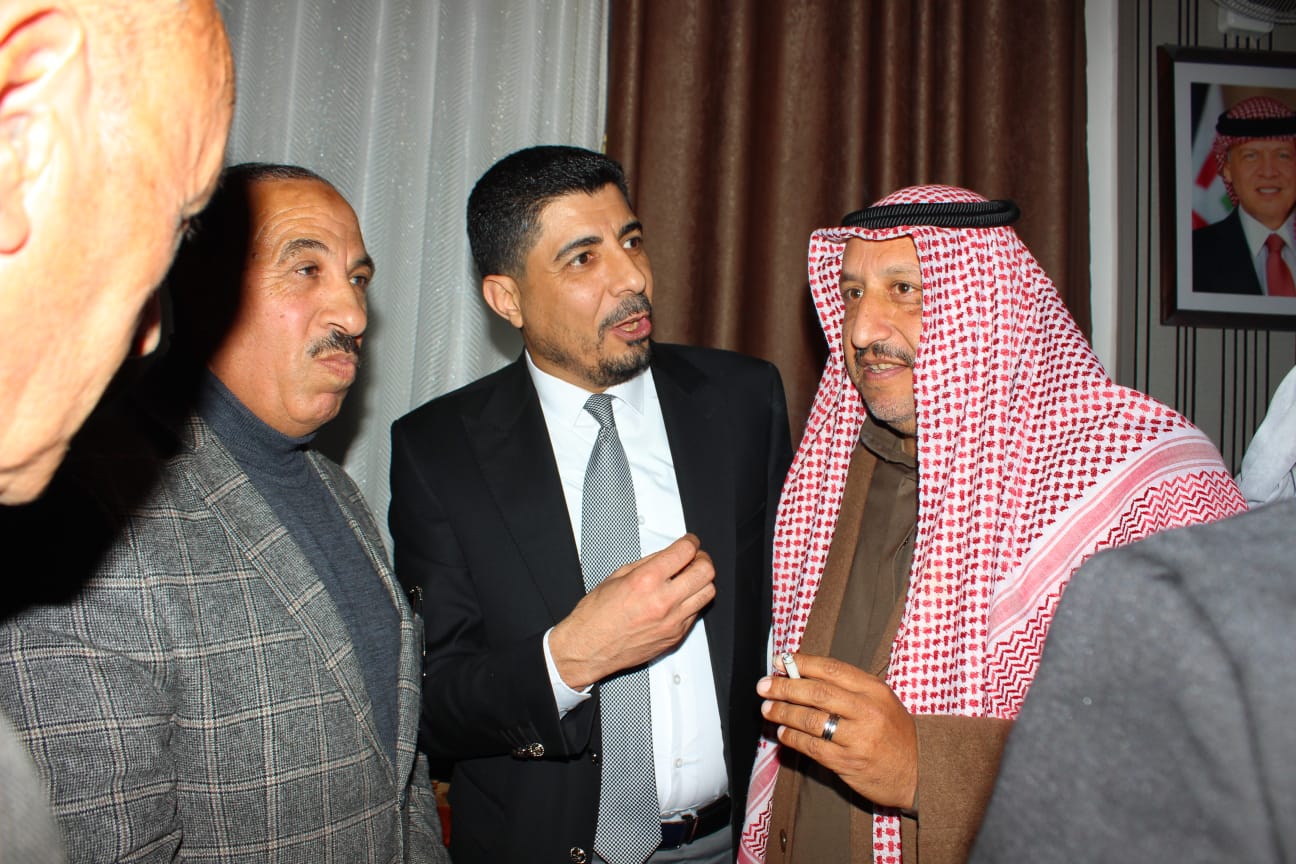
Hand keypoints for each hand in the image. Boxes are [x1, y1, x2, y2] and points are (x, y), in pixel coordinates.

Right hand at [549, 534, 714, 688]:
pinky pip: (696, 613)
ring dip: (701, 581)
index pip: (685, 552)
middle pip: (705, 571)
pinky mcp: (675, 637)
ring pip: (708, 593)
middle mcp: (663, 601)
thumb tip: (668, 555)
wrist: (589, 648)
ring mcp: (672, 621)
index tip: (690, 542)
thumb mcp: (618, 576)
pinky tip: (679, 599)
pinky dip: (692, 602)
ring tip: (690, 578)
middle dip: (702, 559)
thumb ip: (648, 563)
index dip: (690, 542)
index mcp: (646, 581)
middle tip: (695, 558)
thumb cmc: (596, 616)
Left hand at [758, 652, 917, 809]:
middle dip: (785, 687)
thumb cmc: (894, 732)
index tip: (779, 661)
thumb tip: (802, 675)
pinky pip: (812, 747)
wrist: (921, 771)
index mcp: (873, 689)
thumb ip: (847, 688)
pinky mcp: (849, 762)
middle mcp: (866, 710)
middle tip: (764, 686)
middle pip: (816, 692)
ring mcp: (858, 738)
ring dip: (783, 713)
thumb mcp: (880, 700)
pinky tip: (783, 734)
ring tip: (768, 710)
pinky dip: (792, 738)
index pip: (831, 669)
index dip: (801, 663)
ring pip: (810, 720)